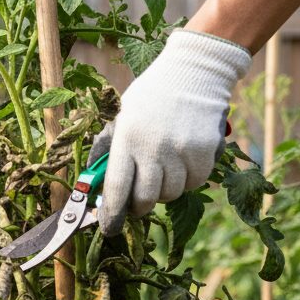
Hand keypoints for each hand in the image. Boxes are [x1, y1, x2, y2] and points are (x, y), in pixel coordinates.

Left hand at [94, 30, 250, 234]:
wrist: (195, 71)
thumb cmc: (150, 98)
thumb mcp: (120, 118)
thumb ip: (107, 151)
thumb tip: (93, 186)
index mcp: (126, 139)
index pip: (116, 188)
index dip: (112, 214)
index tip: (109, 228)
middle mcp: (153, 148)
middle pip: (145, 198)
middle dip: (139, 206)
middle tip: (138, 201)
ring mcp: (182, 150)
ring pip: (171, 194)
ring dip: (164, 191)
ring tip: (162, 171)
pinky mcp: (206, 151)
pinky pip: (195, 183)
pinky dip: (187, 181)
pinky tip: (182, 164)